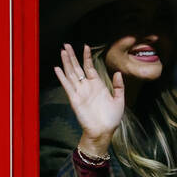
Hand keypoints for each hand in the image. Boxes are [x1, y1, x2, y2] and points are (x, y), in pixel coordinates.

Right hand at [53, 43, 123, 157]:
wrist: (103, 131)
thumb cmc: (111, 118)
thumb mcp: (119, 100)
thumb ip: (119, 86)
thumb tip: (117, 72)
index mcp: (97, 85)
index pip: (89, 67)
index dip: (87, 57)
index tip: (85, 46)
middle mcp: (87, 87)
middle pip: (77, 68)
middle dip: (72, 56)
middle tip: (66, 45)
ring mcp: (80, 92)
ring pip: (71, 74)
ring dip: (66, 62)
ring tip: (62, 51)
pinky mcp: (74, 99)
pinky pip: (67, 86)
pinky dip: (62, 77)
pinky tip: (57, 69)